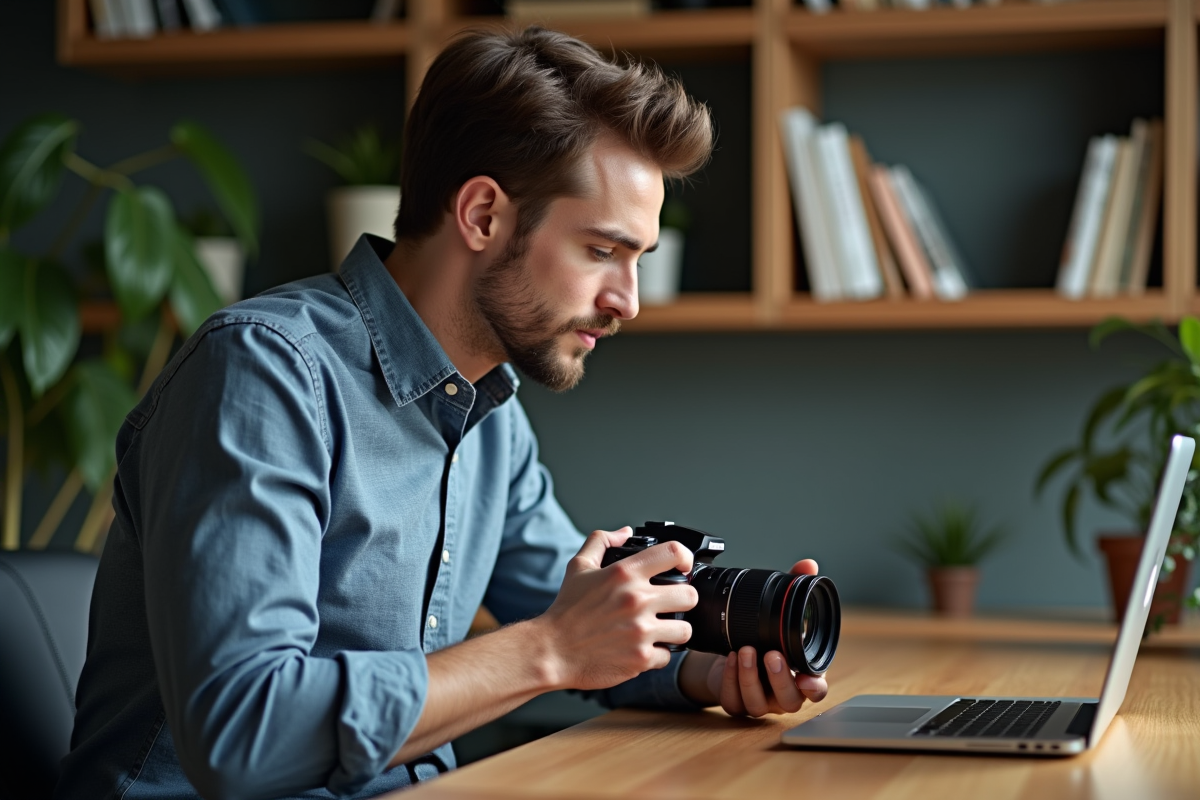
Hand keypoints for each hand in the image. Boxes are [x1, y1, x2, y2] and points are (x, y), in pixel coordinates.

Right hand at [537, 527, 698, 691]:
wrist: (552, 650)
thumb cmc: (566, 610)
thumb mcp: (579, 566)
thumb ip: (602, 541)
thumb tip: (625, 531)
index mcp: (625, 573)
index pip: (674, 553)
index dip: (685, 558)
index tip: (683, 568)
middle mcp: (637, 600)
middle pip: (690, 595)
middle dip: (683, 599)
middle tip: (671, 605)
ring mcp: (641, 631)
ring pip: (685, 629)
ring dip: (675, 630)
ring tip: (660, 630)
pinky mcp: (640, 659)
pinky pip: (667, 657)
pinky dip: (657, 655)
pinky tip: (643, 649)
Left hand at [679, 558, 828, 716]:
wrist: (731, 657)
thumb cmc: (765, 639)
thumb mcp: (781, 615)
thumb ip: (796, 591)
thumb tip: (808, 566)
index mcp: (799, 674)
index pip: (816, 689)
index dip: (815, 687)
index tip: (807, 678)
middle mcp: (781, 692)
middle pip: (789, 701)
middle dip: (780, 679)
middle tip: (770, 654)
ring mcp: (759, 700)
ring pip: (758, 705)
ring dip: (749, 678)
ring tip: (743, 651)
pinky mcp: (736, 702)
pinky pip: (733, 702)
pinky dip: (730, 681)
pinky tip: (728, 660)